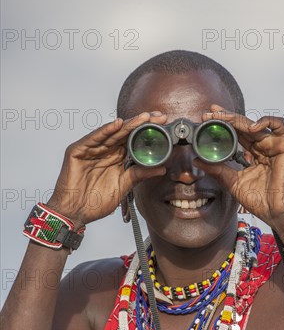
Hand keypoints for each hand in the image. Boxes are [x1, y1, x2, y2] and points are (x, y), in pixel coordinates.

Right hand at [46, 112, 167, 226]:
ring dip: (128, 125)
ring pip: (111, 133)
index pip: (133, 140)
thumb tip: (161, 168)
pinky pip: (93, 139)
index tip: (163, 125)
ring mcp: (91, 149)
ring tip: (144, 118)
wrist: (75, 212)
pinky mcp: (77, 151)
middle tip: (158, 117)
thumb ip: (140, 174)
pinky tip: (117, 125)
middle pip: (125, 133)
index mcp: (116, 157)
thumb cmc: (96, 201)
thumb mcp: (124, 186)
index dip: (147, 131)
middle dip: (141, 124)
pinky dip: (105, 131)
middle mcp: (105, 150)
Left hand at [194, 104, 283, 236]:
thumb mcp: (233, 182)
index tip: (207, 118)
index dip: (224, 124)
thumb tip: (197, 160)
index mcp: (254, 154)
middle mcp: (265, 147)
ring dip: (239, 119)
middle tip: (209, 113)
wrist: (276, 213)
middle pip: (245, 126)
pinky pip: (280, 125)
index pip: (238, 133)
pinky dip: (266, 121)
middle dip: (226, 117)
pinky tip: (250, 128)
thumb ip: (217, 170)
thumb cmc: (260, 201)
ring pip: (257, 123)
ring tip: (222, 118)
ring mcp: (276, 146)